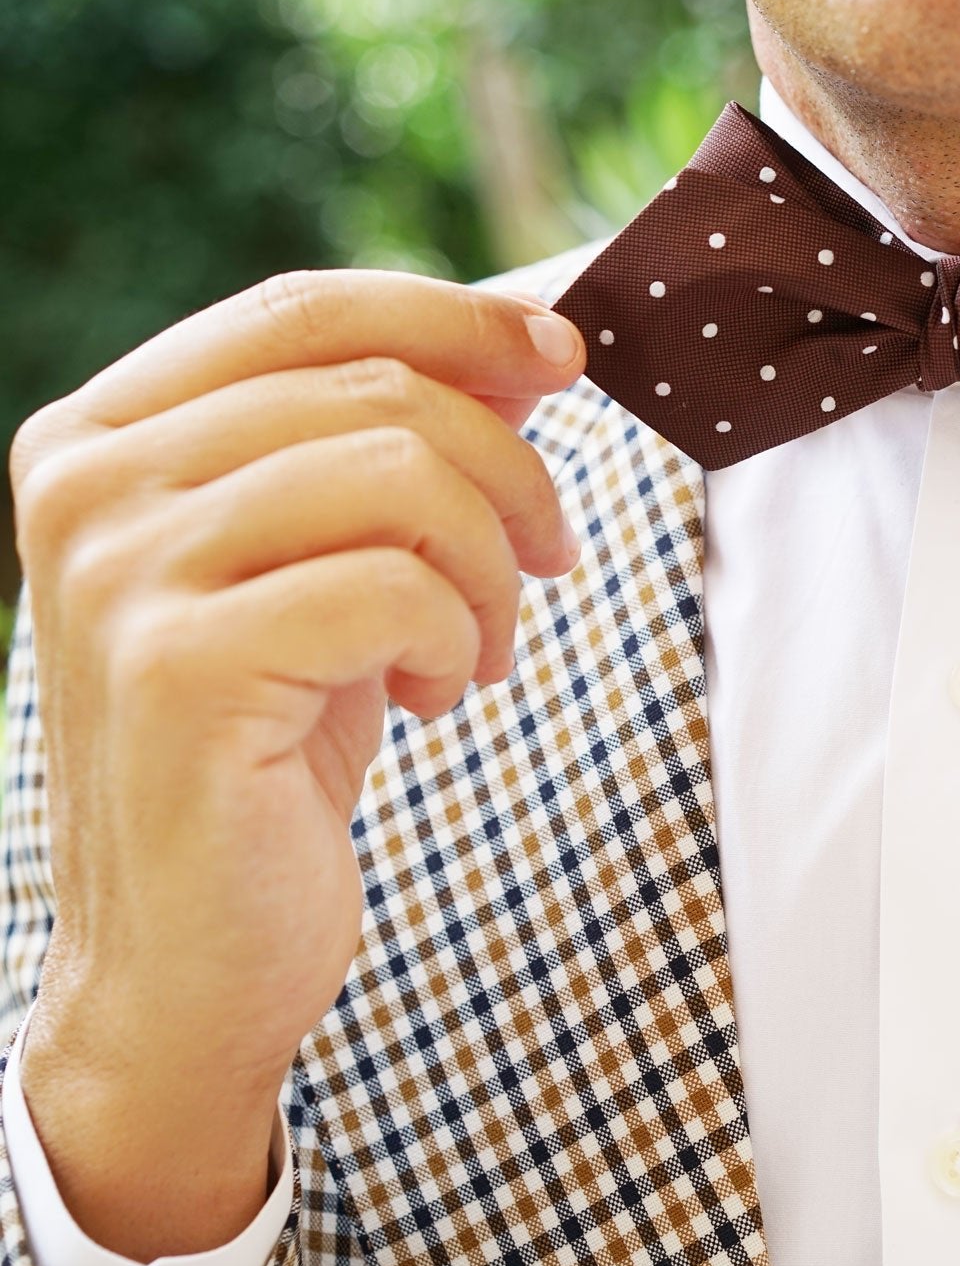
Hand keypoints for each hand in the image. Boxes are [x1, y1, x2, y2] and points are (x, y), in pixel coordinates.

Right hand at [8, 270, 585, 1257]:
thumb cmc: (269, 753)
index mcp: (103, 433)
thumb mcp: (332, 568)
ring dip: (492, 565)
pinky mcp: (179, 667)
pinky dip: (458, 634)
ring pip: (399, 472)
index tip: (566, 359)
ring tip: (479, 648)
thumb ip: (391, 450)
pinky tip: (436, 695)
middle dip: (511, 472)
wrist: (189, 959)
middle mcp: (87, 482)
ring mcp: (119, 572)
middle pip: (376, 386)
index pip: (305, 306)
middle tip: (550, 561)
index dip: (458, 317)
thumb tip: (528, 344)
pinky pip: (396, 584)